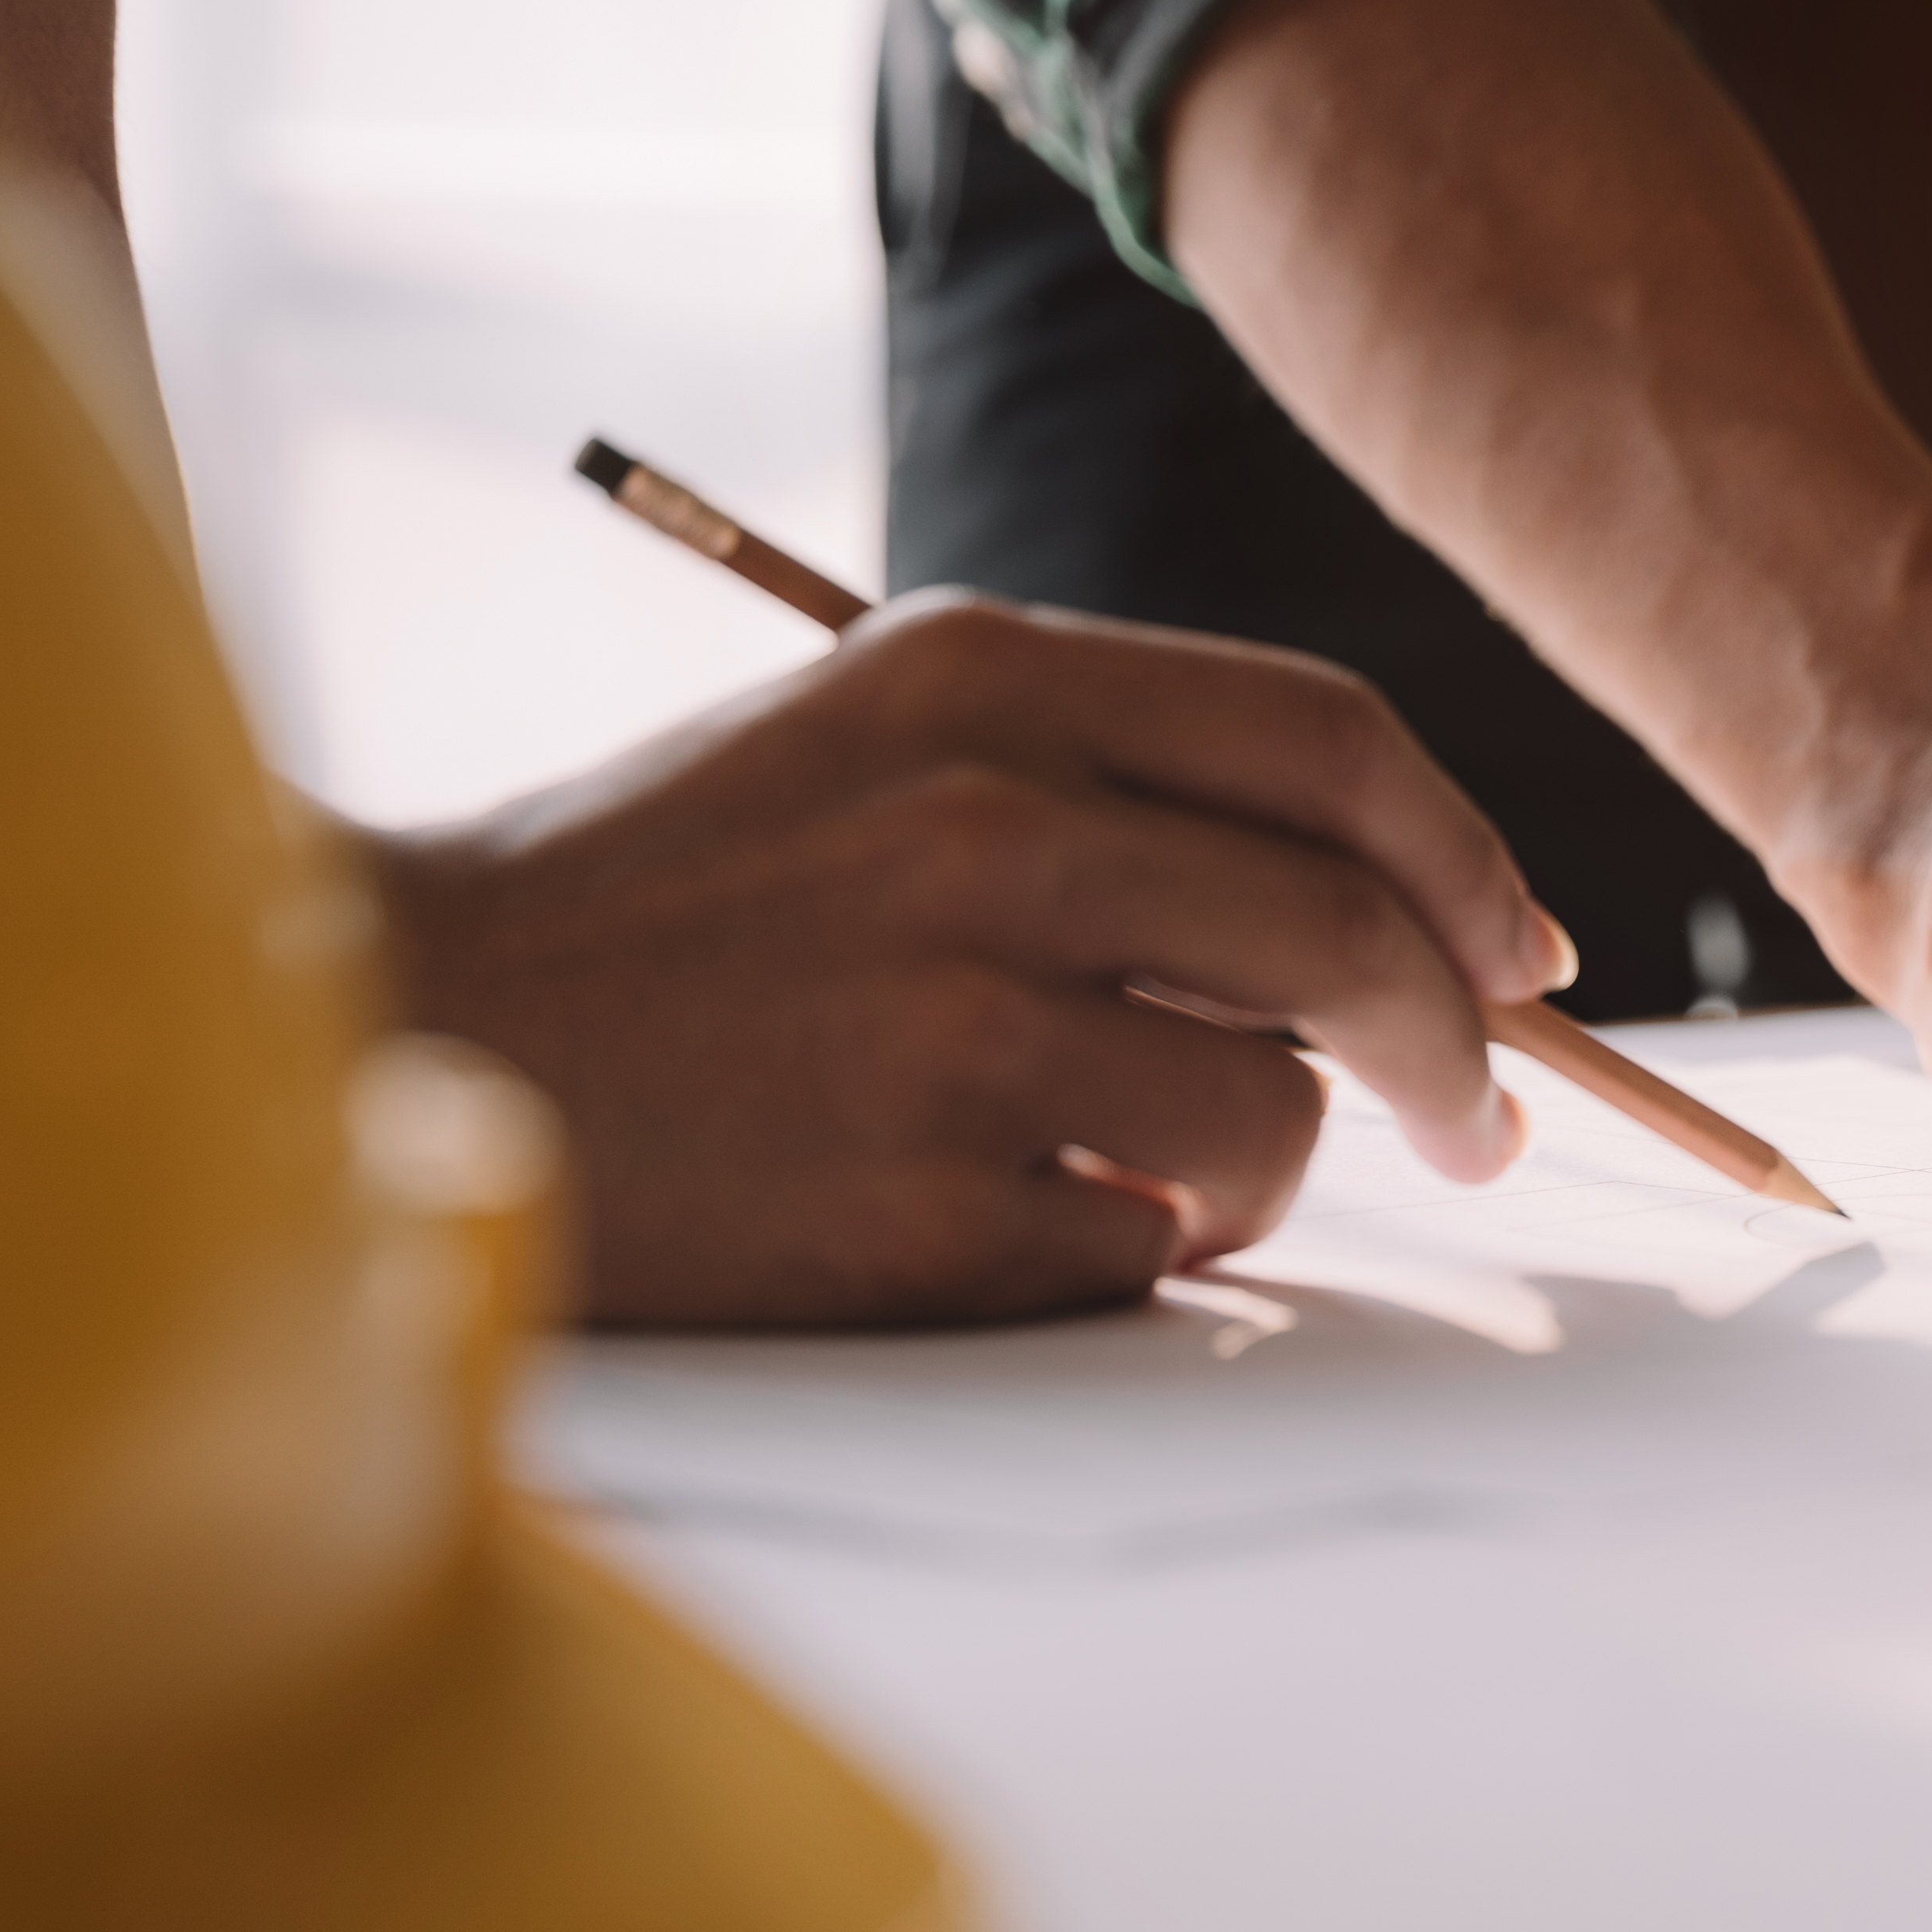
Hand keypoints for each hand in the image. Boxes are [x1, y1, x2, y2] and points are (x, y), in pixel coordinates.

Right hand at [367, 590, 1564, 1327]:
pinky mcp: (919, 1202)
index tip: (1520, 957)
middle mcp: (982, 828)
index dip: (1467, 862)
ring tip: (1156, 1168)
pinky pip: (1151, 1249)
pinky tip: (1014, 1219)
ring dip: (1272, 1168)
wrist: (411, 1030)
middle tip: (1480, 1123)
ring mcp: (950, 1019)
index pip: (1337, 747)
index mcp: (985, 679)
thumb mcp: (883, 742)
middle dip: (1462, 1051)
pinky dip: (1131, 1252)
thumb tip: (1418, 911)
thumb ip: (1131, 783)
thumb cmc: (683, 900)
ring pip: (1280, 1116)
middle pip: (1359, 937)